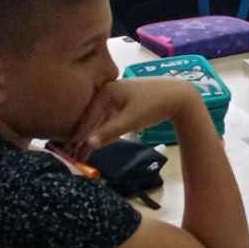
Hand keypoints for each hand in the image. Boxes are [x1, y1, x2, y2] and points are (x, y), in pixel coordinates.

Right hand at [67, 76, 203, 156]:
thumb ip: (109, 132)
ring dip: (92, 134)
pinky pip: (107, 117)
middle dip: (82, 136)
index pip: (88, 117)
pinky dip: (102, 128)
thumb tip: (88, 143)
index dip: (79, 136)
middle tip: (72, 156)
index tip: (70, 152)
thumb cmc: (154, 105)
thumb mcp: (131, 120)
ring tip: (82, 152)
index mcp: (106, 91)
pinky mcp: (123, 102)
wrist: (178, 96)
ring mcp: (115, 96)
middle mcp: (107, 91)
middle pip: (91, 117)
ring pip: (99, 118)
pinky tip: (96, 140)